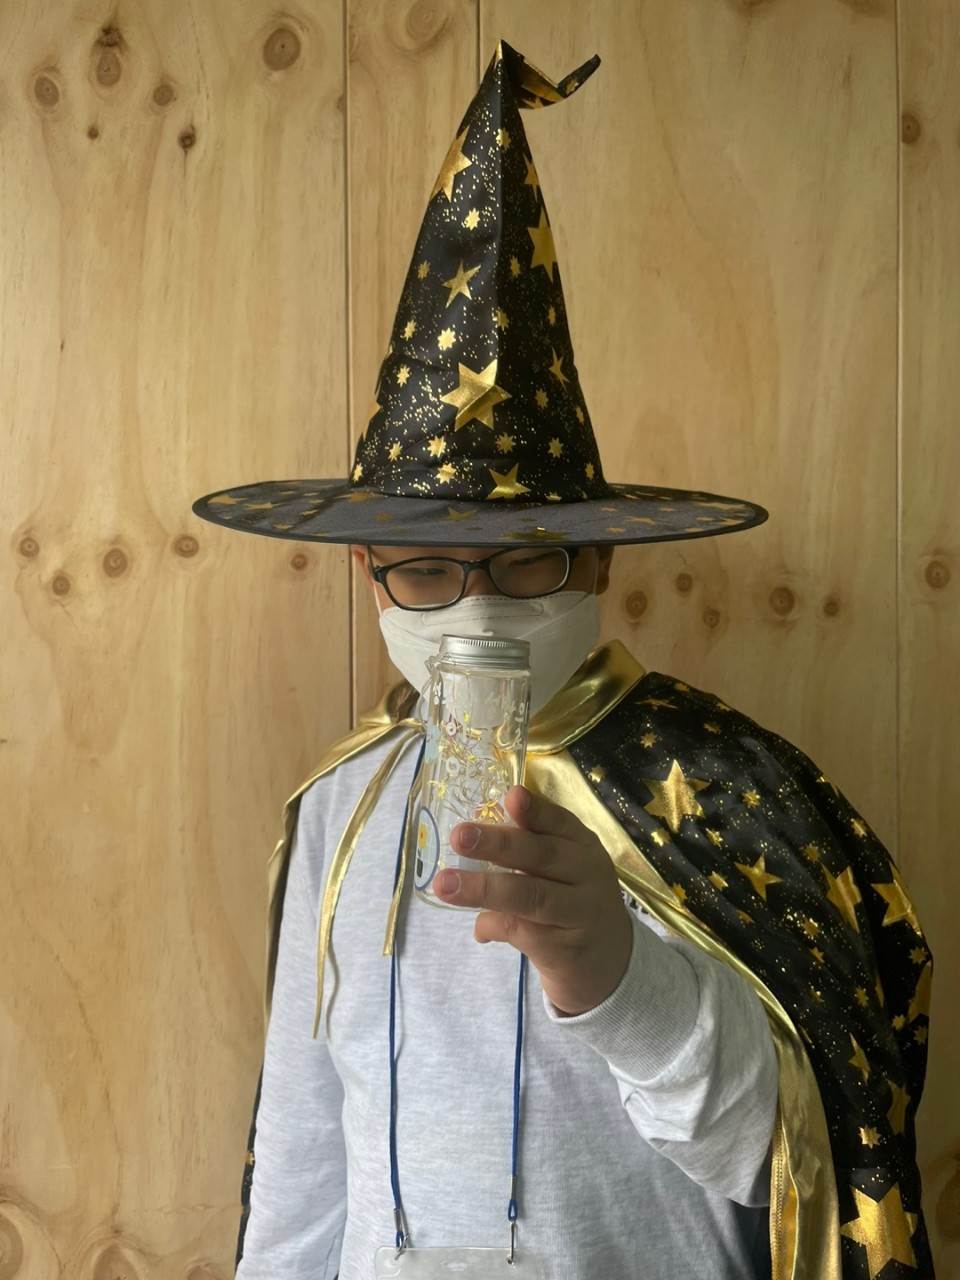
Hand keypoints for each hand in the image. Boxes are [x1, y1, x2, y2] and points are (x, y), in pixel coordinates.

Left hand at [435, 784, 633, 1016]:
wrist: (610, 963)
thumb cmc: (572, 902)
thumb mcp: (564, 870)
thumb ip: (527, 851)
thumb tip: (468, 836)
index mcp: (584, 846)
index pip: (561, 822)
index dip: (535, 810)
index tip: (511, 796)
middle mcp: (587, 875)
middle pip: (543, 856)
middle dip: (499, 844)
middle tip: (460, 836)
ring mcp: (579, 913)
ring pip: (530, 896)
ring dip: (485, 889)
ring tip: (446, 884)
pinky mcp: (566, 949)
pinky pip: (521, 932)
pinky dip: (492, 926)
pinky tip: (479, 929)